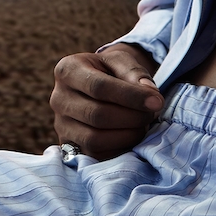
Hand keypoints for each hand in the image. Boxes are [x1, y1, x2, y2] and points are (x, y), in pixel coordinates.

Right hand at [50, 43, 162, 160]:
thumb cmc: (111, 70)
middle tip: (152, 113)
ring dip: (127, 135)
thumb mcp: (122, 61)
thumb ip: (135, 73)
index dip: (131, 96)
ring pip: (94, 138)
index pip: (99, 87)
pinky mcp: (69, 145)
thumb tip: (150, 95)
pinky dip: (119, 148)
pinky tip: (133, 135)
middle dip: (132, 117)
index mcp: (67, 70)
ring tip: (143, 124)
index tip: (157, 101)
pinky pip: (94, 154)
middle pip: (97, 115)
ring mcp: (60, 125)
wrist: (96, 83)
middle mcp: (58, 98)